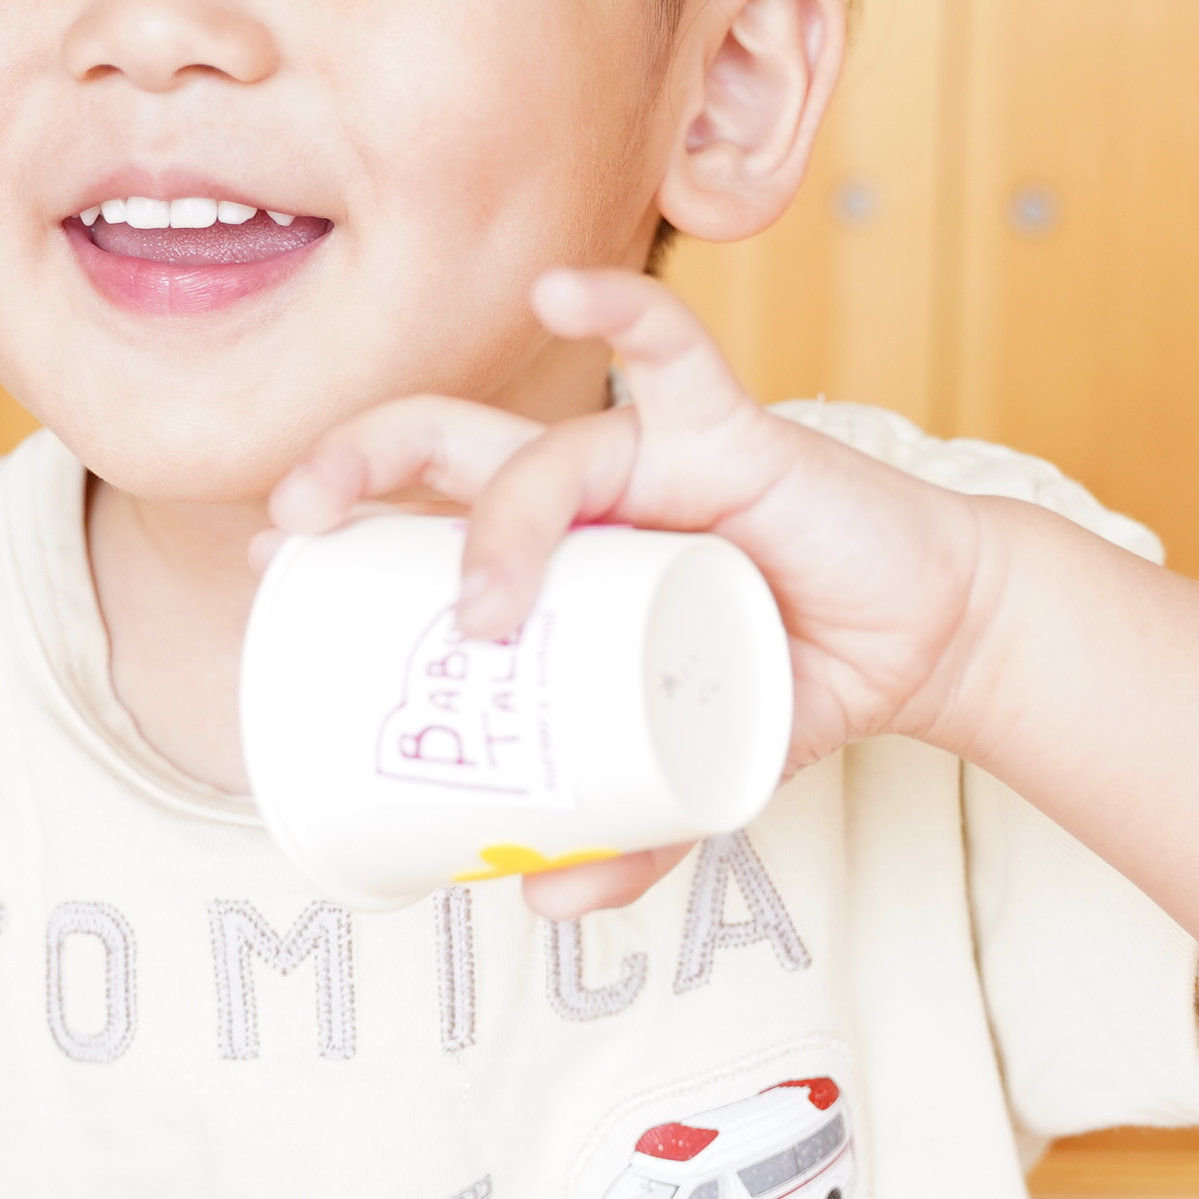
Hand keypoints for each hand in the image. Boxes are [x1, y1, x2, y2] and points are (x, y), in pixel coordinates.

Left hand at [267, 267, 993, 917]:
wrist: (924, 643)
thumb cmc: (791, 678)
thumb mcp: (695, 776)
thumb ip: (628, 834)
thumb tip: (541, 904)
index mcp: (555, 549)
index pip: (420, 506)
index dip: (342, 517)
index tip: (274, 564)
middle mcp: (587, 489)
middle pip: (437, 441)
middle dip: (352, 465)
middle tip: (300, 528)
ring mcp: (655, 457)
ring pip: (540, 446)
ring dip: (496, 521)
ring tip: (483, 610)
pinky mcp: (736, 436)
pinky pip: (671, 353)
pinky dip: (617, 315)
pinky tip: (562, 294)